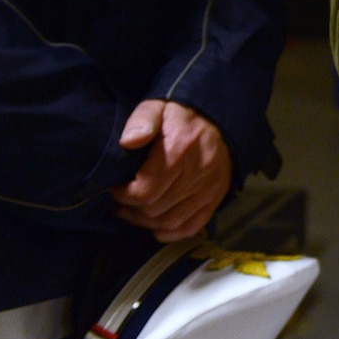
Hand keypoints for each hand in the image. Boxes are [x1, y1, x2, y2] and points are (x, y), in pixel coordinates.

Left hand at [112, 100, 232, 242]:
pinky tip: (157, 224)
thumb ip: (142, 120)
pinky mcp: (216, 197)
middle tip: (122, 200)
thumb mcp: (159, 106)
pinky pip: (191, 226)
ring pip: (169, 222)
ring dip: (146, 222)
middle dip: (131, 209)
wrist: (222, 117)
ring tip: (135, 211)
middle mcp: (197, 172)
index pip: (144, 191)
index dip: (123, 194)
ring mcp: (209, 188)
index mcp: (179, 149)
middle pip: (154, 209)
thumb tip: (128, 142)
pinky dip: (170, 232)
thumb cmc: (183, 114)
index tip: (116, 186)